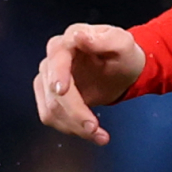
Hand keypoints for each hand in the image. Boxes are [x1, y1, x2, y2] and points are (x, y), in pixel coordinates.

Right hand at [36, 23, 146, 143]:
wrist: (122, 71)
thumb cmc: (123, 54)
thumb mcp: (123, 43)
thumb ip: (104, 39)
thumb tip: (78, 36)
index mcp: (69, 40)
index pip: (57, 57)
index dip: (58, 74)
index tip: (62, 91)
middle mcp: (53, 58)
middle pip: (52, 89)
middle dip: (74, 112)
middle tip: (95, 128)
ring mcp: (48, 78)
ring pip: (51, 108)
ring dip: (73, 126)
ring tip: (99, 135)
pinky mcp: (50, 97)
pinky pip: (51, 117)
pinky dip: (70, 129)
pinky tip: (91, 133)